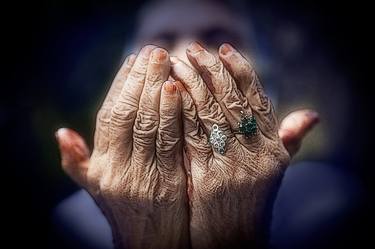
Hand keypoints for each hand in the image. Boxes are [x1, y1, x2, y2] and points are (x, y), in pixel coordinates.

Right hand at [56, 46, 188, 248]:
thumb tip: (61, 132)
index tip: (132, 60)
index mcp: (102, 167)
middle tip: (154, 51)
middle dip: (143, 79)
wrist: (151, 244)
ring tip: (169, 61)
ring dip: (160, 89)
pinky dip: (177, 114)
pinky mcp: (172, 181)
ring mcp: (146, 175)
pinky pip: (175, 141)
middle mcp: (120, 169)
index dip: (121, 86)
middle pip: (132, 115)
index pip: (110, 117)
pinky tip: (181, 91)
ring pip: (153, 124)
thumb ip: (78, 161)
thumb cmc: (124, 210)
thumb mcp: (95, 188)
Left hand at [171, 42, 318, 248]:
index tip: (223, 49)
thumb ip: (289, 140)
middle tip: (192, 49)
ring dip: (192, 85)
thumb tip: (311, 115)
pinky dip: (181, 112)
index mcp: (274, 147)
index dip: (241, 70)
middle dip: (211, 70)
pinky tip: (170, 94)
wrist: (236, 240)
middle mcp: (257, 153)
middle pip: (232, 101)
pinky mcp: (209, 179)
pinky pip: (193, 137)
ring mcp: (234, 166)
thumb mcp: (276, 170)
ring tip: (177, 63)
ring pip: (211, 114)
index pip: (258, 99)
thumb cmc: (252, 201)